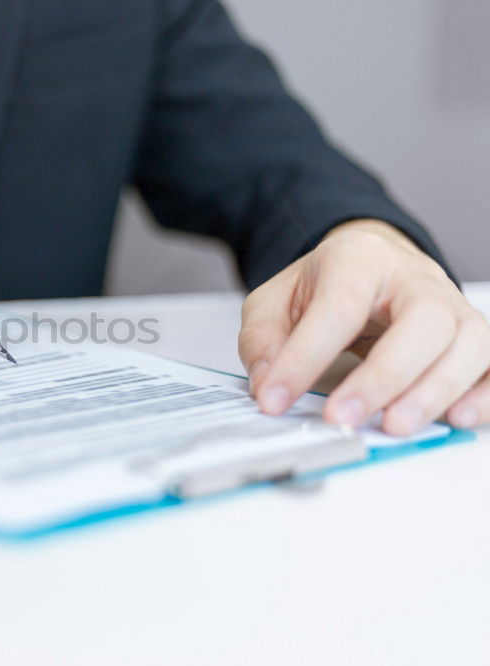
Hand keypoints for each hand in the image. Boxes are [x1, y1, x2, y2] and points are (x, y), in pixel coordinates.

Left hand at [239, 219, 489, 434]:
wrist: (369, 268)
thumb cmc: (324, 286)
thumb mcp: (274, 302)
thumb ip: (263, 340)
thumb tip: (268, 384)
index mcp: (360, 258)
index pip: (339, 306)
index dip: (306, 357)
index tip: (275, 399)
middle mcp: (417, 278)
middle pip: (424, 320)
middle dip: (383, 376)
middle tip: (343, 417)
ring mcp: (454, 307)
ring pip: (470, 344)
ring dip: (434, 391)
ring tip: (395, 426)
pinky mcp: (475, 338)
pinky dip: (484, 395)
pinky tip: (456, 419)